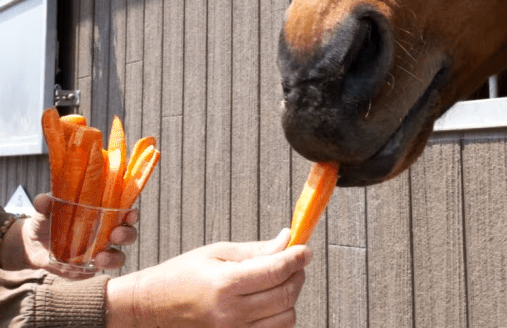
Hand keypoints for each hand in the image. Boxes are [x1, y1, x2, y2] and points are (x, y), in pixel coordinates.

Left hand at [3, 193, 138, 276]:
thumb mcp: (45, 210)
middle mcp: (107, 233)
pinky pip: (93, 273)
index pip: (126, 213)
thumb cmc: (46, 220)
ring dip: (113, 258)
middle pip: (129, 235)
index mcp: (104, 214)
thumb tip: (43, 199)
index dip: (132, 214)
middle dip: (127, 235)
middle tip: (115, 235)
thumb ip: (45, 204)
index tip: (130, 214)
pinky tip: (78, 269)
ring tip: (100, 259)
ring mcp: (99, 252)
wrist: (32, 244)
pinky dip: (87, 273)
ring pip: (118, 257)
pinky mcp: (87, 269)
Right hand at [106, 228, 309, 327]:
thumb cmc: (179, 277)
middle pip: (286, 295)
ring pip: (285, 318)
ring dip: (289, 298)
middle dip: (297, 275)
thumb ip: (256, 249)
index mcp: (225, 284)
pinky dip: (278, 318)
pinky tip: (268, 303)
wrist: (149, 309)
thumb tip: (286, 240)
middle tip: (294, 263)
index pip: (277, 270)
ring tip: (277, 283)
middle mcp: (230, 313)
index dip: (297, 257)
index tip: (304, 249)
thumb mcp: (217, 252)